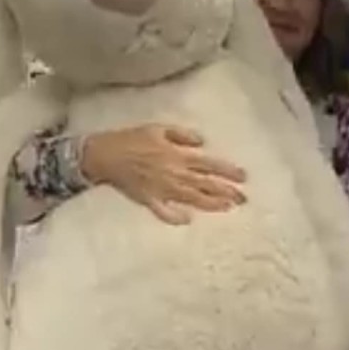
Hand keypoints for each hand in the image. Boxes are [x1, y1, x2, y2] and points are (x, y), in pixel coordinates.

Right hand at [80, 124, 245, 224]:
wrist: (105, 154)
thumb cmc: (132, 138)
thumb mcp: (159, 129)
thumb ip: (183, 135)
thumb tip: (202, 142)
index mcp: (178, 156)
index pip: (210, 165)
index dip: (228, 171)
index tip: (244, 177)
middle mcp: (174, 174)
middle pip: (206, 185)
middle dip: (226, 191)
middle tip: (244, 198)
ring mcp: (162, 189)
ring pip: (192, 199)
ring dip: (211, 204)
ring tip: (228, 208)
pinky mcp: (149, 200)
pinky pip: (164, 212)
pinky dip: (175, 217)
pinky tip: (187, 220)